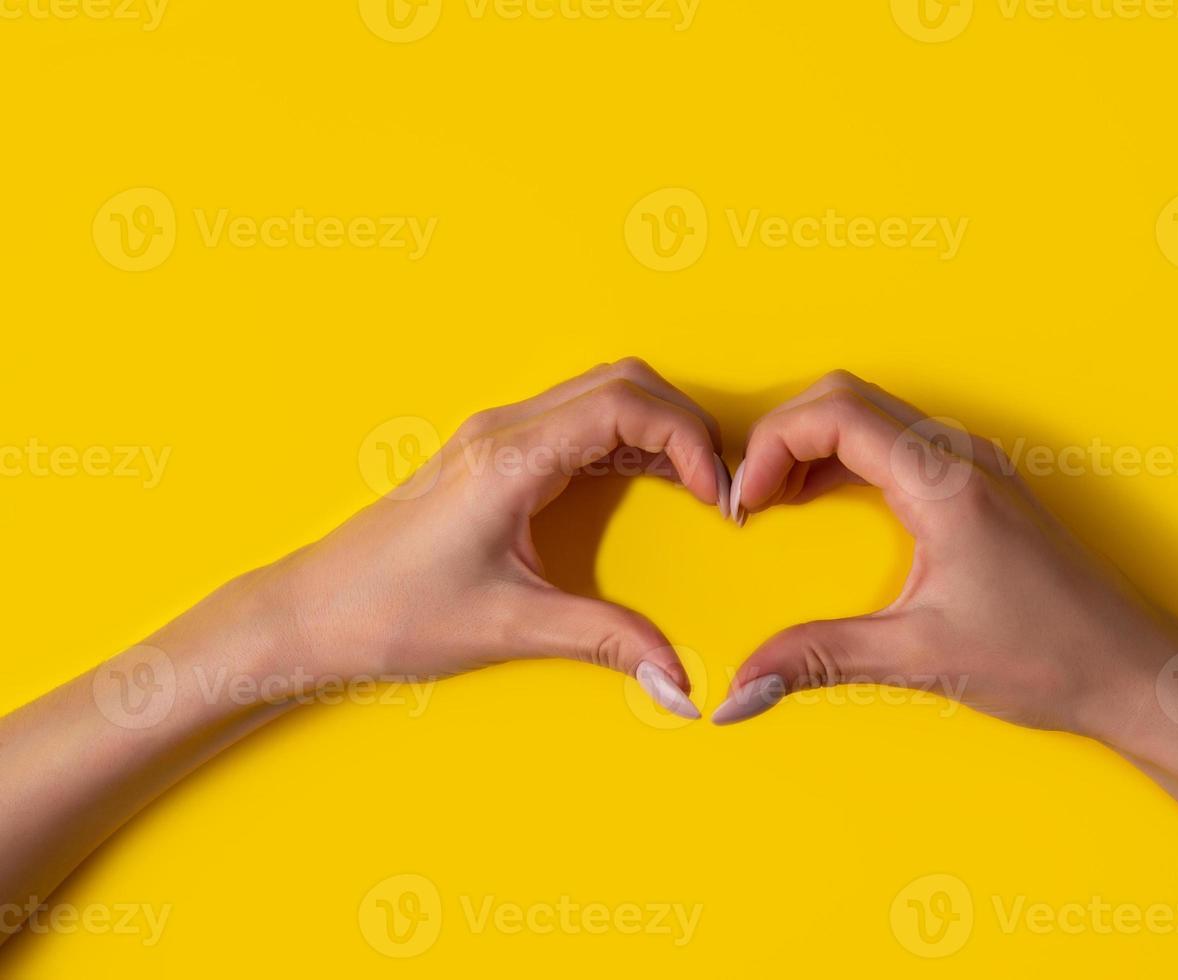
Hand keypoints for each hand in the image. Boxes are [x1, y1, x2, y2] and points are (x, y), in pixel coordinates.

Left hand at [256, 358, 731, 716]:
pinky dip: (626, 440)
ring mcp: (495, 436)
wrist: (309, 611)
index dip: (688, 440)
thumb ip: (605, 642)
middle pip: (623, 382)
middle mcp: (504, 429)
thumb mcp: (510, 627)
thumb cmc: (391, 613)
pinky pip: (577, 420)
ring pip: (601, 393)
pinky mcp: (492, 455)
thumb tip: (681, 683)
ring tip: (695, 488)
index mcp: (509, 457)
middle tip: (719, 489)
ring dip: (657, 428)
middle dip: (685, 425)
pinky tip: (648, 485)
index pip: (624, 404)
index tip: (718, 498)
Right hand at [712, 370, 1177, 739]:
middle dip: (784, 437)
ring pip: (874, 416)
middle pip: (847, 399)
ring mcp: (976, 467)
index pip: (835, 413)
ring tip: (777, 500)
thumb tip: (738, 689)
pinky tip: (830, 502)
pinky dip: (850, 459)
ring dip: (816, 445)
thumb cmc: (1050, 656)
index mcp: (944, 482)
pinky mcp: (983, 488)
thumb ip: (821, 659)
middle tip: (750, 499)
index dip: (771, 446)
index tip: (745, 503)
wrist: (1135, 672)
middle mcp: (961, 457)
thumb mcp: (921, 657)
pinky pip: (900, 443)